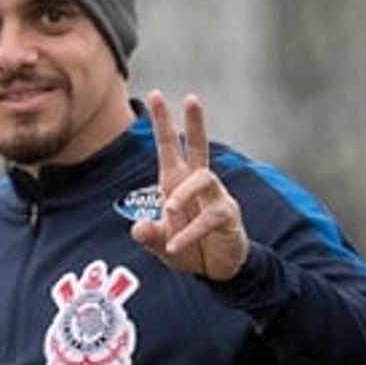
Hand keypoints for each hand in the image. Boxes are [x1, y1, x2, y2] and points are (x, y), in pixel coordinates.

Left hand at [130, 90, 248, 281]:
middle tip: (192, 97)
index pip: (168, 147)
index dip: (162, 122)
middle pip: (198, 146)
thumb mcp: (161, 245)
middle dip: (194, 123)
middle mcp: (197, 183)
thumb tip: (138, 227)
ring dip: (183, 194)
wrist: (216, 270)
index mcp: (176, 182)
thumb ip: (149, 236)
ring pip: (203, 179)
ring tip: (170, 212)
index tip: (155, 94)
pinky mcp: (227, 216)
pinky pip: (210, 217)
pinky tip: (176, 245)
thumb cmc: (188, 249)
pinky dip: (190, 232)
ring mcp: (215, 197)